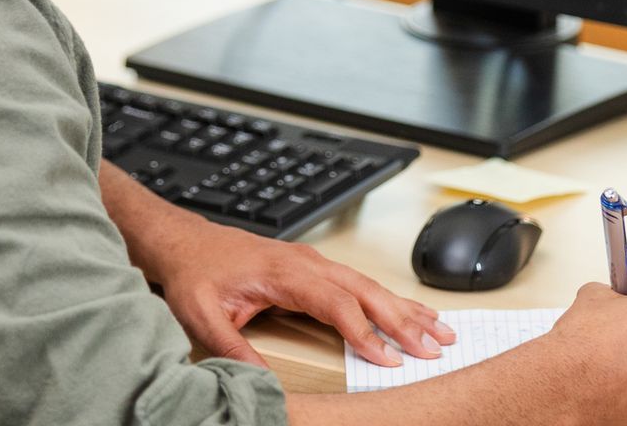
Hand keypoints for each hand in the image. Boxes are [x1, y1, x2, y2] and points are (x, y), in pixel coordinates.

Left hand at [145, 218, 455, 369]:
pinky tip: (410, 312)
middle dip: (402, 320)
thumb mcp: (204, 317)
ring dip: (405, 309)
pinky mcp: (313, 268)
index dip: (364, 332)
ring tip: (440, 331)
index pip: (336, 303)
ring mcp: (313, 263)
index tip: (389, 358)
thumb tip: (263, 384)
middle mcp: (306, 263)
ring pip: (368, 285)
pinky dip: (390, 299)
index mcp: (284, 273)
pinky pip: (359, 283)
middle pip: (364, 291)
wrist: (186, 242)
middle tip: (434, 347)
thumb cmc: (195, 274)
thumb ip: (233, 351)